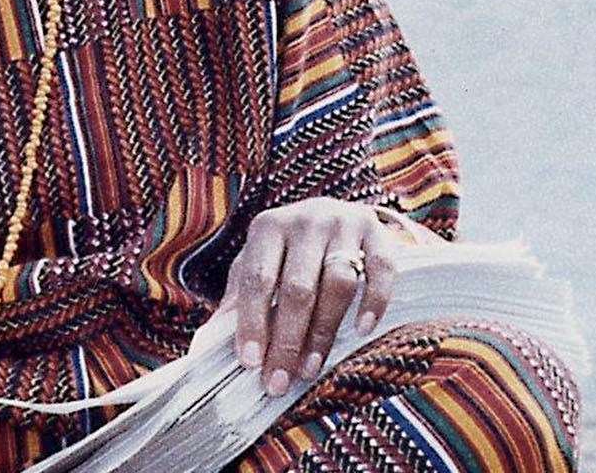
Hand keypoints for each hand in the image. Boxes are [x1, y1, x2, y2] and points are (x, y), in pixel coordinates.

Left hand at [219, 197, 396, 397]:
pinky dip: (373, 301)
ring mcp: (344, 224)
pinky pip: (381, 269)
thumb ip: (239, 296)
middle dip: (287, 340)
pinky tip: (362, 330)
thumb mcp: (259, 262)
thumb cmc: (289, 250)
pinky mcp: (378, 231)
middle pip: (298, 287)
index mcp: (268, 227)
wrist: (336, 214)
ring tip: (310, 368)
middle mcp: (306, 220)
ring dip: (323, 331)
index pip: (257, 278)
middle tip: (279, 380)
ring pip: (338, 282)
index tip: (250, 362)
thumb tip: (213, 341)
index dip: (253, 322)